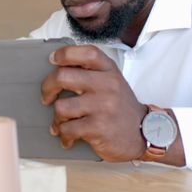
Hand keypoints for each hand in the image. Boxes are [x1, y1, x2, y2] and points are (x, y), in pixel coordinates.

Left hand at [40, 45, 147, 161]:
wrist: (145, 133)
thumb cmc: (121, 107)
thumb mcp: (113, 82)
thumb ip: (92, 72)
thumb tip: (59, 67)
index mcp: (109, 71)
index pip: (85, 52)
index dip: (64, 54)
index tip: (52, 60)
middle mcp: (106, 85)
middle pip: (62, 77)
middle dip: (47, 88)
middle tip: (46, 97)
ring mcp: (102, 106)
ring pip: (61, 107)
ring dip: (57, 118)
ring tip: (61, 123)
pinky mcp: (98, 128)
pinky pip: (67, 129)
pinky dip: (64, 135)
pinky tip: (68, 138)